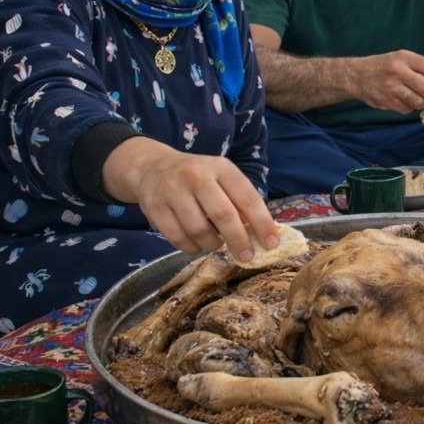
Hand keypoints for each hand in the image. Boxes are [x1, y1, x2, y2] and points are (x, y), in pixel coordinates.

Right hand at [103, 138, 278, 263]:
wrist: (152, 167)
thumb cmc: (198, 177)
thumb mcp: (222, 178)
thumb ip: (240, 201)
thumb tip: (262, 233)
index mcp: (221, 168)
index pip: (247, 197)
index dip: (262, 223)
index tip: (271, 243)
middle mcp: (197, 176)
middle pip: (223, 215)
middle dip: (238, 240)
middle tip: (246, 256)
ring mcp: (173, 191)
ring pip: (199, 230)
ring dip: (212, 245)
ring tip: (216, 244)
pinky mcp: (154, 207)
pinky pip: (177, 238)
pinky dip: (191, 248)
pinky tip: (197, 244)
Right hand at [350, 50, 423, 113]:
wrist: (356, 75)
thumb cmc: (385, 66)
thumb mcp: (401, 58)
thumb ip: (420, 68)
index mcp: (404, 57)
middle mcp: (398, 71)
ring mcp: (391, 87)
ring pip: (418, 102)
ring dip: (421, 103)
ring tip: (416, 98)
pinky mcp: (385, 100)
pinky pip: (406, 109)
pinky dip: (408, 108)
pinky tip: (401, 100)